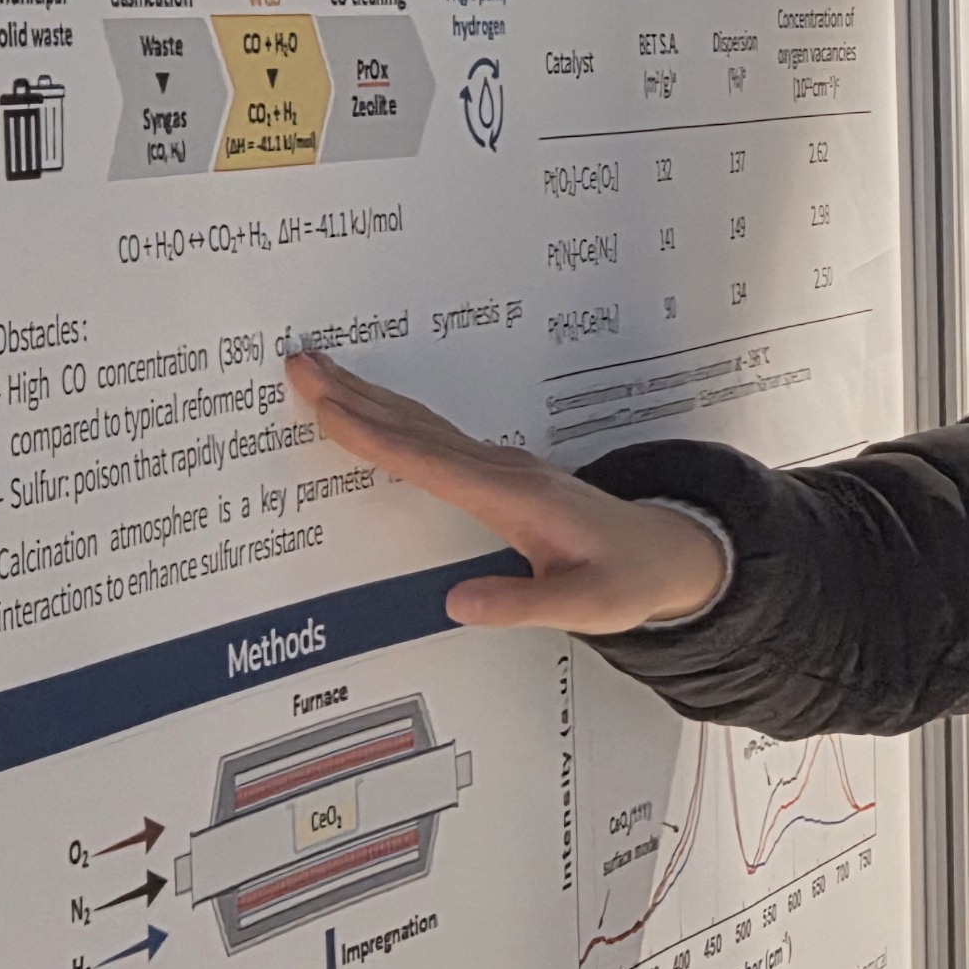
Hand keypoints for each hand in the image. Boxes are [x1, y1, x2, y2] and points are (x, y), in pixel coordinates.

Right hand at [285, 348, 727, 633]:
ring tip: (317, 372)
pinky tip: (369, 411)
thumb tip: (456, 604)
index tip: (326, 407)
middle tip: (298, 364)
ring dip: (367, 397)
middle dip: (353, 396)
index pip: (432, 463)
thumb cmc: (626, 579)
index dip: (375, 436)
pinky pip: (434, 438)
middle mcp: (504, 470)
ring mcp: (502, 466)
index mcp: (515, 497)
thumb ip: (521, 604)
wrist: (669, 555)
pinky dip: (393, 419)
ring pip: (422, 425)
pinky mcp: (500, 472)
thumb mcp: (583, 605)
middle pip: (416, 428)